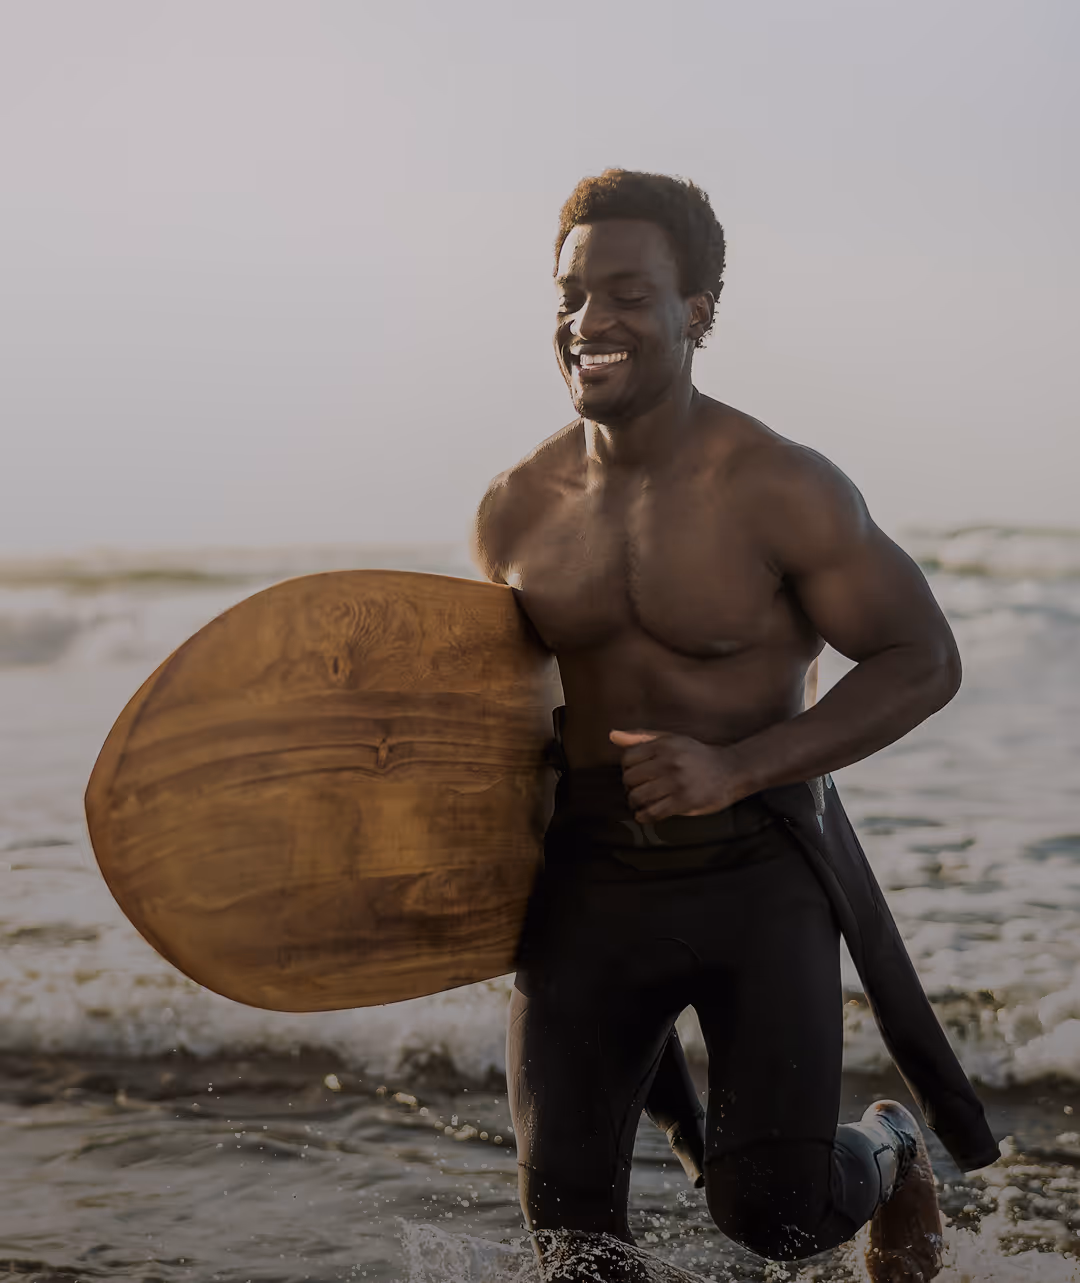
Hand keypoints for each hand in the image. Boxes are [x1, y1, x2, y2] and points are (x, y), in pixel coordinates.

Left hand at [609, 730, 743, 821]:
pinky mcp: (684, 802)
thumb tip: (612, 736)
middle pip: (630, 778)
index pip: (628, 758)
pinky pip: (652, 812)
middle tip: (638, 789)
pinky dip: (644, 816)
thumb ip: (641, 737)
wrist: (729, 770)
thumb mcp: (671, 740)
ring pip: (638, 797)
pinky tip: (645, 815)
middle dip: (630, 786)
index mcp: (664, 745)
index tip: (635, 774)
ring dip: (635, 803)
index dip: (627, 768)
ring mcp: (677, 783)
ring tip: (640, 802)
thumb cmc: (696, 755)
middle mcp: (669, 762)